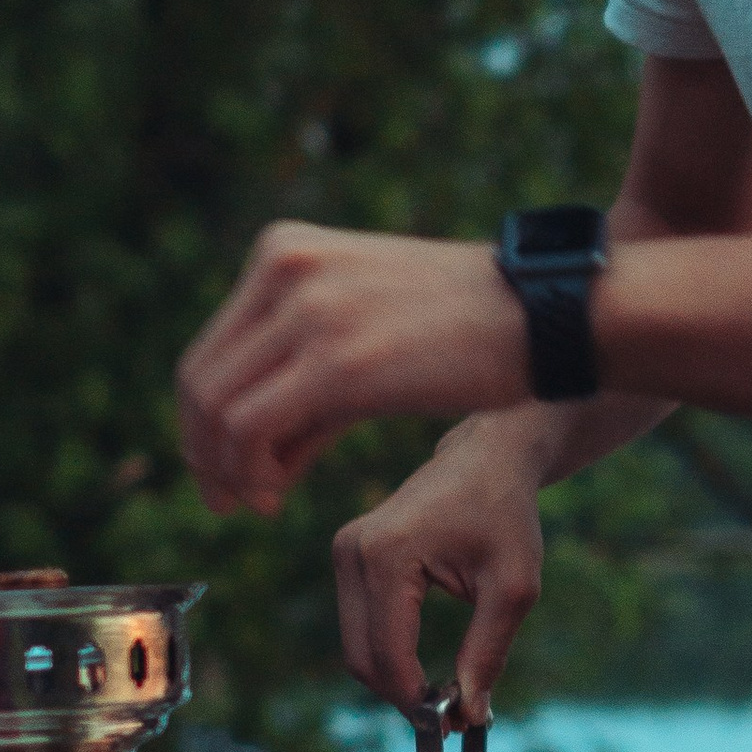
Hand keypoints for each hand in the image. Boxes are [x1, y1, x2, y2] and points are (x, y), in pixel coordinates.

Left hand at [177, 223, 529, 516]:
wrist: (549, 315)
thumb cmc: (470, 333)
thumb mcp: (368, 333)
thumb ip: (304, 382)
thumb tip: (249, 457)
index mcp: (284, 248)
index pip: (212, 347)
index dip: (203, 420)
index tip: (224, 470)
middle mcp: (285, 268)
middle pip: (201, 378)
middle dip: (204, 451)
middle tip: (226, 500)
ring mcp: (308, 309)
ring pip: (217, 408)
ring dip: (225, 469)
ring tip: (255, 503)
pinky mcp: (334, 360)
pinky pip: (251, 428)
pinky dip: (249, 473)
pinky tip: (273, 497)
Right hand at [332, 416, 550, 718]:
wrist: (486, 459)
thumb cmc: (505, 515)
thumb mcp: (513, 587)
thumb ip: (488, 652)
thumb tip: (471, 714)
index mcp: (387, 555)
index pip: (388, 653)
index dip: (416, 699)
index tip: (453, 725)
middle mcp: (353, 552)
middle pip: (362, 658)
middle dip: (401, 697)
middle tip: (450, 718)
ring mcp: (344, 553)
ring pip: (356, 648)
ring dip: (392, 680)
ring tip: (442, 693)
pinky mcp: (349, 557)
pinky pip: (360, 627)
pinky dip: (387, 656)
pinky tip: (424, 668)